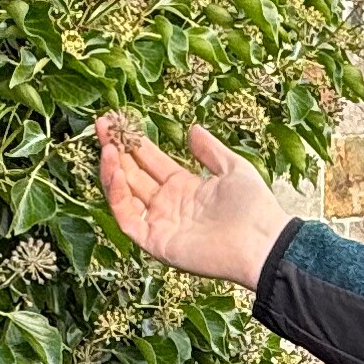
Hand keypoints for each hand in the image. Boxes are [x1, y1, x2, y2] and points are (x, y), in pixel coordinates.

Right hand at [93, 113, 286, 291]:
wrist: (262, 241)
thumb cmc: (254, 207)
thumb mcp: (233, 167)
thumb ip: (210, 150)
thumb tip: (193, 128)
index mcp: (184, 187)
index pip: (150, 161)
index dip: (133, 142)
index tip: (117, 120)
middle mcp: (167, 205)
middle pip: (133, 174)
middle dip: (116, 149)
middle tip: (102, 124)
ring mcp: (160, 224)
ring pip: (124, 195)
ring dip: (112, 170)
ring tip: (106, 145)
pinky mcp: (156, 242)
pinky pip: (128, 218)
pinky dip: (117, 196)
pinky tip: (116, 171)